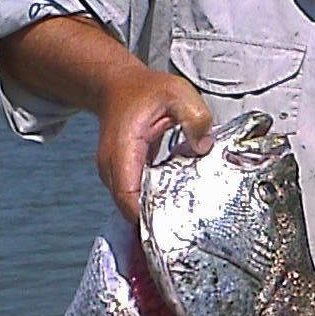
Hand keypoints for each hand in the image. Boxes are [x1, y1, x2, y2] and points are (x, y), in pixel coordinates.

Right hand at [94, 68, 213, 224]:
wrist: (118, 86)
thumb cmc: (147, 90)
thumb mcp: (178, 93)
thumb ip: (194, 116)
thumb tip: (203, 147)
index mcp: (123, 149)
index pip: (128, 195)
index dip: (147, 216)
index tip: (174, 227)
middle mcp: (111, 166)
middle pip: (128, 208)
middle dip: (154, 222)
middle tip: (188, 229)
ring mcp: (112, 173)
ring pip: (129, 206)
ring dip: (153, 214)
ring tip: (185, 220)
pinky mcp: (120, 176)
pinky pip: (133, 198)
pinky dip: (151, 204)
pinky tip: (176, 205)